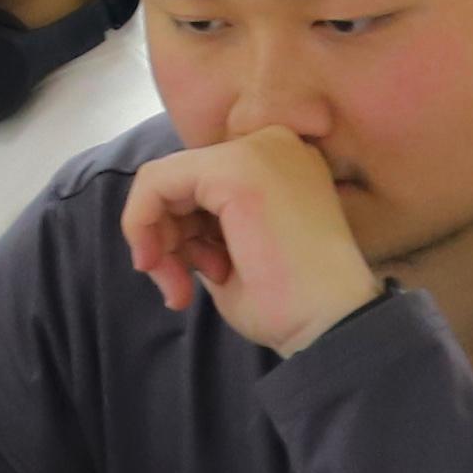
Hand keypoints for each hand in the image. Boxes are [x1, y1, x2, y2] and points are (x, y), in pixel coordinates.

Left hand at [121, 129, 382, 356]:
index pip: (202, 183)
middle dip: (165, 237)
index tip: (181, 281)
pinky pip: (156, 182)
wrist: (332, 327)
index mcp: (280, 164)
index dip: (179, 232)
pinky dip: (140, 223)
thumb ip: (204, 226)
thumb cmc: (292, 306)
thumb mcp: (235, 253)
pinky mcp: (234, 169)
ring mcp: (256, 151)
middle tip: (176, 289)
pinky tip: (159, 266)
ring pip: (164, 181)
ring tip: (183, 289)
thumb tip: (158, 224)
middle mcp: (273, 144)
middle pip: (182, 179)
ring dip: (159, 241)